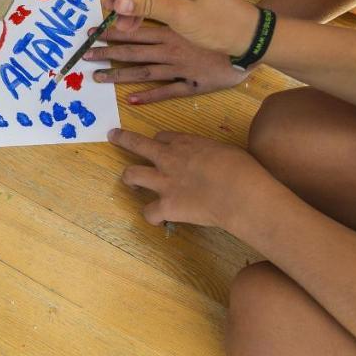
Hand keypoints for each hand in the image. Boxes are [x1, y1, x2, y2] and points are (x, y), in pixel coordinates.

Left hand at [84, 25, 249, 102]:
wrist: (250, 44)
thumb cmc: (223, 24)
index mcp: (170, 32)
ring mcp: (180, 69)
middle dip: (107, 54)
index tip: (91, 34)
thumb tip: (145, 1)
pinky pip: (168, 92)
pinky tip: (132, 101)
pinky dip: (150, 96)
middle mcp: (170, 51)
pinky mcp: (192, 85)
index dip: (111, 33)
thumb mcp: (194, 12)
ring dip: (119, 76)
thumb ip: (170, 9)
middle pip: (132, 53)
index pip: (134, 32)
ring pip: (143, 73)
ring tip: (97, 77)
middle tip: (85, 56)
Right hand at [108, 0, 261, 56]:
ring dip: (135, 1)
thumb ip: (147, 6)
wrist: (246, 33)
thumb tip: (117, 2)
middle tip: (115, 17)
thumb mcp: (180, 17)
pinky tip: (136, 20)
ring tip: (124, 25)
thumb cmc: (219, 25)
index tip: (112, 4)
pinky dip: (147, 3)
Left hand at [111, 128, 267, 230]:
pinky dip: (153, 216)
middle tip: (113, 136)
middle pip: (137, 144)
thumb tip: (214, 161)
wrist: (240, 194)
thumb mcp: (226, 150)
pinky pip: (149, 212)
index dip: (160, 141)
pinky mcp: (166, 206)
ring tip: (131, 182)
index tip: (161, 145)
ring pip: (131, 174)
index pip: (163, 137)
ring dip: (129, 178)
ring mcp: (164, 183)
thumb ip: (211, 154)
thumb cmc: (242, 169)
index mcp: (186, 143)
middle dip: (123, 139)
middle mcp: (169, 159)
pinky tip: (158, 218)